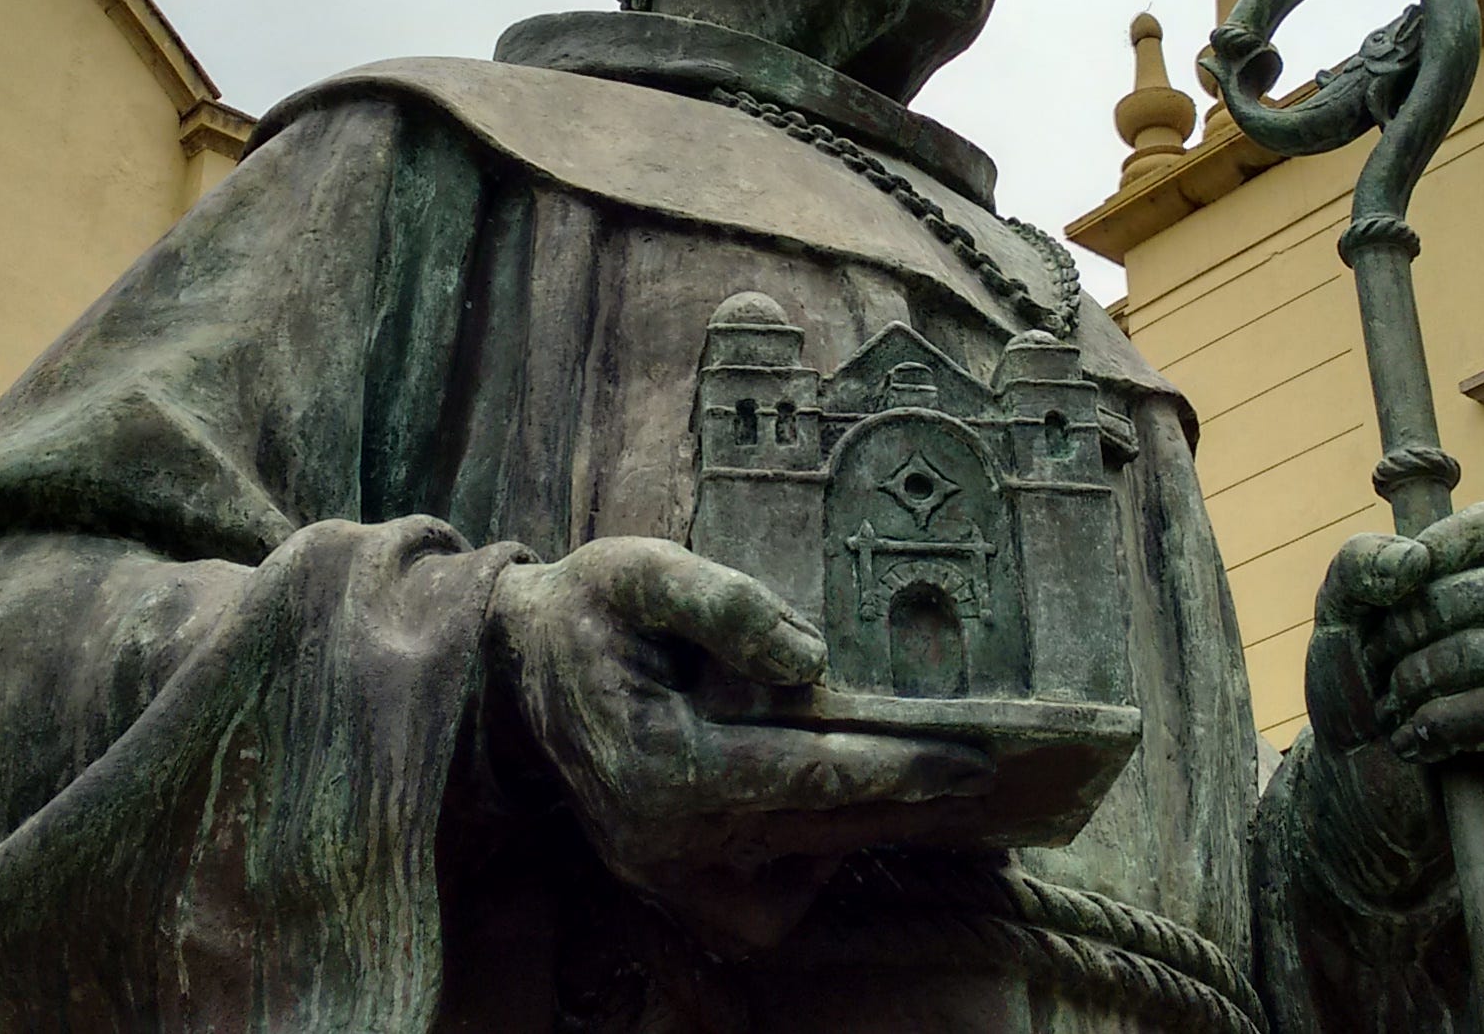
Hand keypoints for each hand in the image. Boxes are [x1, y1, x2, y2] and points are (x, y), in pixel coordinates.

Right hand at [485, 536, 994, 948]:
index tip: (971, 759)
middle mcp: (663, 836)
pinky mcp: (662, 881)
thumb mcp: (641, 572)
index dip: (897, 768)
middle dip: (903, 804)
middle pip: (817, 830)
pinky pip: (755, 911)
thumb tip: (812, 659)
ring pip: (795, 877)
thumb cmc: (586, 610)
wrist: (509, 671)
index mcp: (661, 761)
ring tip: (916, 789)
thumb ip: (724, 603)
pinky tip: (825, 817)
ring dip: (859, 835)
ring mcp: (661, 870)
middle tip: (973, 772)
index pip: (806, 774)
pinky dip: (802, 874)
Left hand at [1304, 502, 1483, 812]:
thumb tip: (1416, 561)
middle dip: (1413, 628)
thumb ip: (1359, 565)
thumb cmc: (1358, 692)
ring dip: (1416, 683)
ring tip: (1393, 710)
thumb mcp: (1338, 617)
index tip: (1398, 585)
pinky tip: (1413, 742)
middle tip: (1382, 665)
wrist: (1354, 782)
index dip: (1448, 542)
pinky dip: (1439, 724)